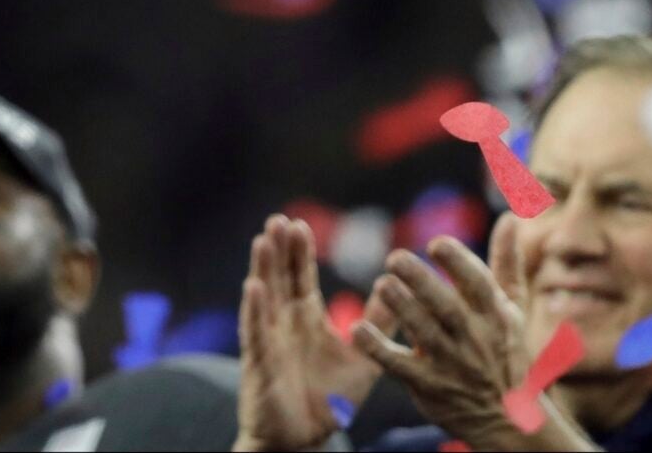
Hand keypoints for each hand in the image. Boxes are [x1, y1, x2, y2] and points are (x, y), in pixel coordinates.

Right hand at [234, 214, 390, 450]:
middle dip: (278, 250)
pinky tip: (253, 288)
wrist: (306, 437)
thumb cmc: (330, 398)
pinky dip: (255, 310)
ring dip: (263, 268)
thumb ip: (379, 323)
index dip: (299, 251)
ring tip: (264, 240)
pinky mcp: (261, 362)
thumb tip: (397, 288)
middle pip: (280, 278)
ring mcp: (270, 339)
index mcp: (306, 317)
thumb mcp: (363, 357)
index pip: (301, 276)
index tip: (299, 224)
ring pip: (264, 296)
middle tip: (279, 220)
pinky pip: (256, 331)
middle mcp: (284, 322)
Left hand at [349, 221, 591, 450]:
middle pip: (447, 308)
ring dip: (401, 307)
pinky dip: (377, 349)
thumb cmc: (505, 352)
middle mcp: (474, 339)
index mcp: (495, 316)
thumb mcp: (513, 310)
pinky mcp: (427, 386)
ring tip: (383, 284)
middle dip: (421, 281)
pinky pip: (399, 366)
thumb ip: (506, 264)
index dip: (458, 263)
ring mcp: (451, 365)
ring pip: (424, 333)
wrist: (505, 419)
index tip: (435, 244)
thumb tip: (510, 218)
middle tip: (395, 257)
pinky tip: (355, 331)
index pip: (479, 285)